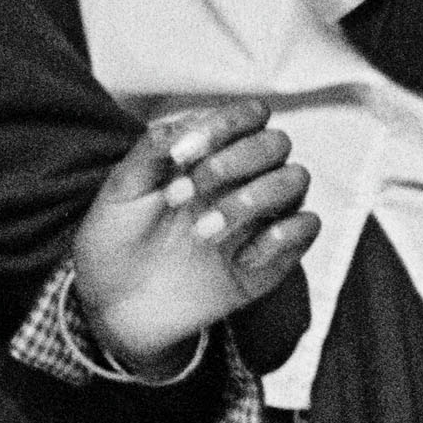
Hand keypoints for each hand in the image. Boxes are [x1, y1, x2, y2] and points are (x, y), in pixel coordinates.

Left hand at [70, 104, 317, 369]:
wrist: (114, 307)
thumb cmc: (115, 241)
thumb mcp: (121, 189)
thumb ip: (154, 148)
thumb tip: (193, 122)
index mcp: (211, 153)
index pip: (248, 115)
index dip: (223, 124)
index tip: (178, 156)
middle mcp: (244, 179)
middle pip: (276, 142)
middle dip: (232, 162)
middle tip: (180, 196)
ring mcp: (262, 217)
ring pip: (296, 179)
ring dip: (251, 199)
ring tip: (202, 233)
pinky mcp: (276, 257)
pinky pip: (307, 226)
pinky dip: (280, 236)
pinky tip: (239, 259)